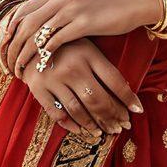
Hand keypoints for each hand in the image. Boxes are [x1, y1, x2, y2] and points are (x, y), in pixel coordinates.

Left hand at [0, 0, 157, 77]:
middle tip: (7, 65)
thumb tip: (33, 24)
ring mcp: (71, 7)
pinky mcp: (84, 21)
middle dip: (11, 46)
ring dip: (24, 54)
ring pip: (36, 33)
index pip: (21, 10)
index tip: (3, 50)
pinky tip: (41, 67)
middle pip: (24, 23)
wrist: (133, 0)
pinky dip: (45, 55)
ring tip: (20, 70)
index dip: (8, 32)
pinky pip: (56, 40)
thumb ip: (54, 5)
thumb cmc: (104, 3)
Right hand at [22, 37, 142, 136]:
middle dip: (113, 116)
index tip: (137, 110)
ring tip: (104, 132)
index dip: (128, 98)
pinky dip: (70, 125)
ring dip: (94, 125)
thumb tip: (125, 90)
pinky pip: (56, 113)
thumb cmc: (63, 42)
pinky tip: (81, 130)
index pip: (114, 80)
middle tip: (121, 127)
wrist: (28, 35)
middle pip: (98, 99)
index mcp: (87, 53)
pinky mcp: (38, 87)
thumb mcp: (85, 45)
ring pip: (79, 109)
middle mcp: (72, 66)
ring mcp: (53, 78)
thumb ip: (101, 64)